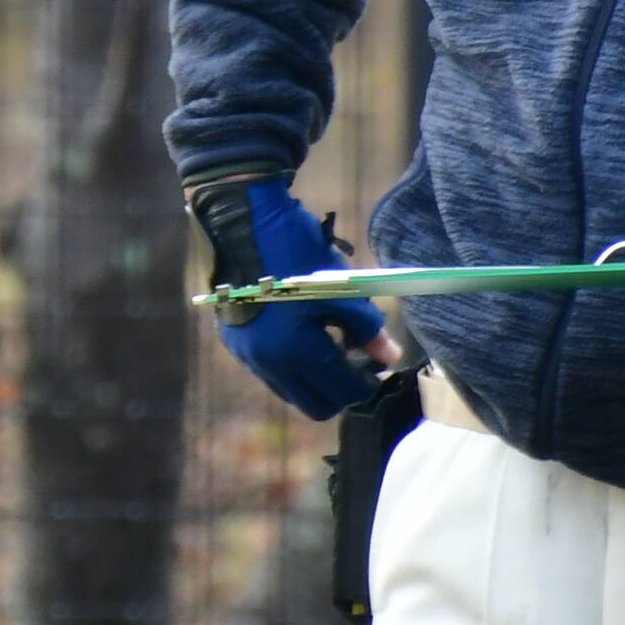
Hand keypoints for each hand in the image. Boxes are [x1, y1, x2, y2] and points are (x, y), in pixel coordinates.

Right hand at [192, 178, 388, 420]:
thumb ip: (367, 328)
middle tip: (355, 363)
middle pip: (314, 405)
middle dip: (339, 390)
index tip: (378, 368)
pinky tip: (302, 332)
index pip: (342, 392)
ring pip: (289, 389)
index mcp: (295, 352)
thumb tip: (389, 356)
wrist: (241, 219)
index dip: (366, 383)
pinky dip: (290, 363)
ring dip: (312, 379)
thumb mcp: (340, 289)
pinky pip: (269, 369)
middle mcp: (266, 362)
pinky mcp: (234, 340)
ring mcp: (246, 353)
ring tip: (330, 346)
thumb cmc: (295, 252)